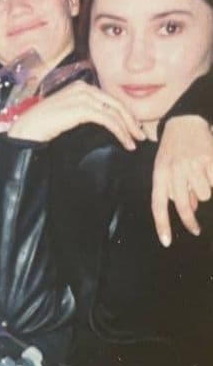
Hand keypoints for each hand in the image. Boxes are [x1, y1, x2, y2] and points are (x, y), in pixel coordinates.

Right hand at [7, 81, 144, 148]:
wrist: (29, 128)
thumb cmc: (45, 124)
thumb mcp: (68, 113)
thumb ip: (85, 112)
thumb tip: (106, 120)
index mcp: (80, 86)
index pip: (110, 99)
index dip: (125, 113)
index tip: (133, 128)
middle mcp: (83, 87)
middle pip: (116, 103)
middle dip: (132, 121)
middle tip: (141, 136)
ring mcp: (83, 96)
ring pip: (115, 112)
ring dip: (128, 129)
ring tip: (135, 142)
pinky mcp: (82, 108)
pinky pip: (109, 120)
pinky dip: (120, 132)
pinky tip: (125, 142)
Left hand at [151, 115, 212, 245]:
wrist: (184, 123)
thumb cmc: (173, 150)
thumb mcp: (165, 168)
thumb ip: (173, 189)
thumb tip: (190, 208)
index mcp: (160, 173)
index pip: (158, 203)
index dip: (162, 224)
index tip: (166, 242)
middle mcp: (174, 170)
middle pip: (182, 205)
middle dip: (189, 222)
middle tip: (195, 230)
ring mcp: (192, 164)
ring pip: (204, 195)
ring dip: (204, 191)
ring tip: (199, 176)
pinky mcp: (209, 159)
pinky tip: (208, 170)